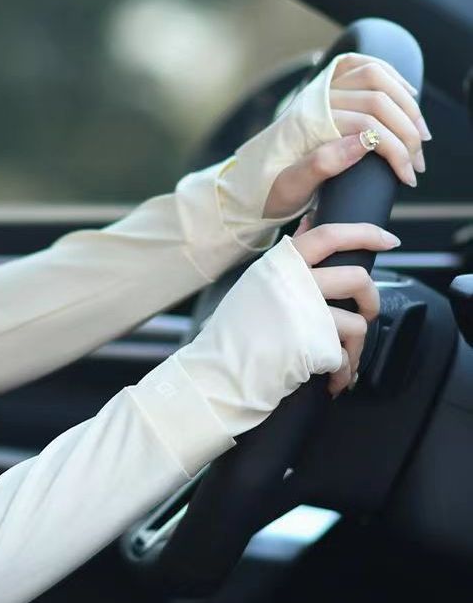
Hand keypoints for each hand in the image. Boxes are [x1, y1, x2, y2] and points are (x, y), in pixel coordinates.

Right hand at [175, 220, 398, 438]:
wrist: (216, 376)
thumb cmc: (232, 337)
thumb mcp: (255, 286)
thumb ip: (287, 258)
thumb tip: (311, 223)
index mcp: (277, 266)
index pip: (328, 235)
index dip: (364, 233)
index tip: (386, 239)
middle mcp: (293, 285)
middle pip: (357, 278)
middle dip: (371, 300)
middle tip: (366, 312)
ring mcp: (304, 315)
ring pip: (358, 322)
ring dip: (355, 347)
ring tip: (341, 360)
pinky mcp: (313, 346)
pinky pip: (345, 356)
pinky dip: (342, 372)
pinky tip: (331, 380)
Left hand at [265, 53, 429, 218]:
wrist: (250, 183)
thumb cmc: (271, 189)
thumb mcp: (292, 187)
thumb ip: (323, 164)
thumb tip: (365, 141)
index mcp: (309, 125)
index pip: (368, 127)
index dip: (396, 151)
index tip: (407, 176)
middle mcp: (316, 101)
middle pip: (378, 100)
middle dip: (407, 131)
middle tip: (417, 161)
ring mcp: (320, 90)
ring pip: (376, 76)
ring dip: (405, 102)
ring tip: (420, 132)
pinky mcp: (323, 88)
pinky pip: (362, 66)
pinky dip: (389, 75)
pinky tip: (406, 94)